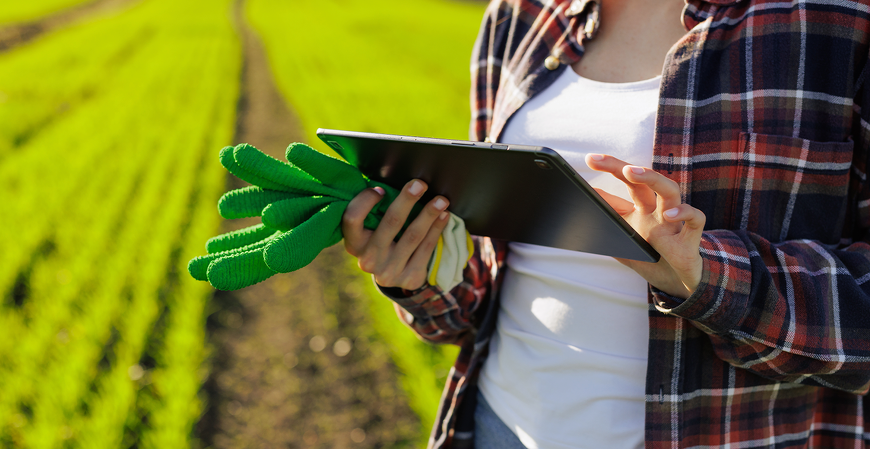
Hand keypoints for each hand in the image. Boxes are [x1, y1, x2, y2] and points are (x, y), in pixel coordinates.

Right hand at [342, 179, 450, 289]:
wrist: (392, 275)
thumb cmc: (381, 239)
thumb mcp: (370, 229)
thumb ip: (374, 211)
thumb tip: (391, 177)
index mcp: (354, 243)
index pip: (352, 219)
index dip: (365, 201)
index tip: (380, 189)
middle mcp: (369, 259)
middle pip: (390, 223)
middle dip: (407, 201)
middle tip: (420, 184)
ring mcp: (390, 271)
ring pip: (413, 236)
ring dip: (429, 214)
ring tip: (442, 200)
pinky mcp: (410, 278)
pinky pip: (427, 249)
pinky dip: (437, 229)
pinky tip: (444, 216)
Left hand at [586, 154, 704, 298]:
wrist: (677, 282)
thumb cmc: (652, 257)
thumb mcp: (625, 239)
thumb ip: (610, 221)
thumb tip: (587, 203)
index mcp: (642, 208)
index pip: (627, 182)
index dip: (611, 168)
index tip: (591, 159)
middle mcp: (658, 210)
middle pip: (644, 180)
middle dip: (622, 167)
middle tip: (599, 160)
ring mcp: (674, 222)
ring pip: (670, 190)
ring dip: (652, 178)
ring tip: (631, 172)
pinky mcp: (690, 238)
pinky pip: (695, 219)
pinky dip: (685, 213)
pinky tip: (669, 214)